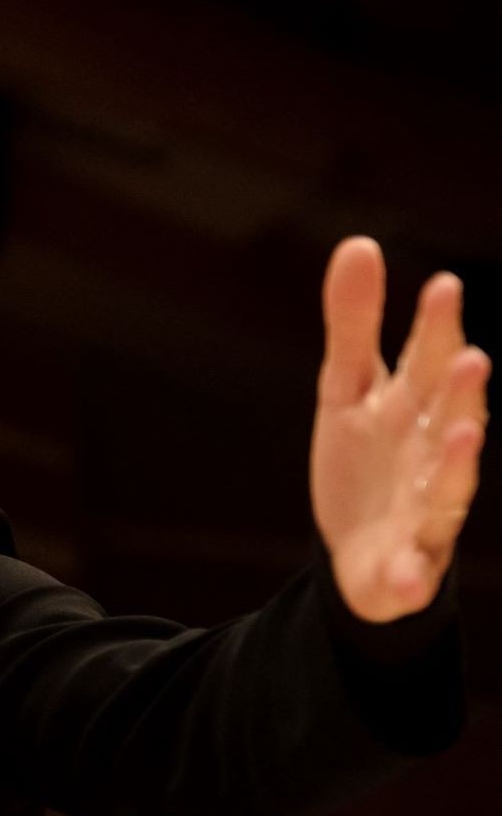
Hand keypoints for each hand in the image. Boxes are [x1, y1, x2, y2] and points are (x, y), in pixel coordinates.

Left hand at [311, 235, 489, 622]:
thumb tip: (360, 242)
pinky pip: (413, 571)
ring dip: (456, 464)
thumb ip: (354, 326)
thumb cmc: (367, 460)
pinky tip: (411, 572)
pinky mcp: (406, 565)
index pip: (428, 362)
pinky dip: (413, 572)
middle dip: (460, 391)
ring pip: (448, 489)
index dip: (435, 327)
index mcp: (415, 408)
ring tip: (461, 435)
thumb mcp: (346, 391)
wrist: (359, 551)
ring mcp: (425, 510)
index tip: (441, 286)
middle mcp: (431, 454)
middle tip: (468, 357)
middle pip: (448, 418)